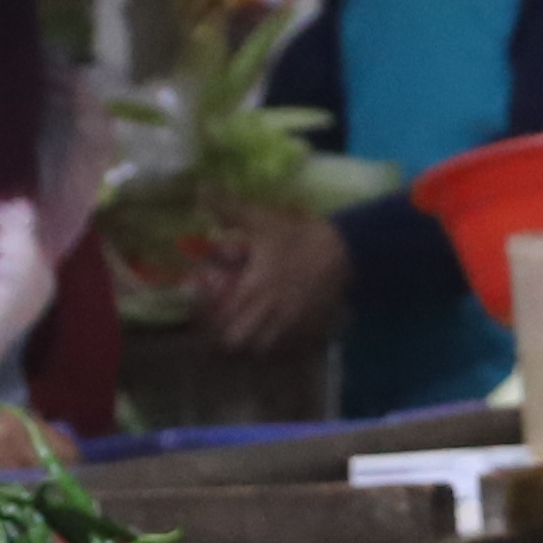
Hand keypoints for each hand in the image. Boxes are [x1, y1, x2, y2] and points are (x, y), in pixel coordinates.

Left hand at [189, 200, 349, 352]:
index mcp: (254, 287)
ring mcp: (290, 323)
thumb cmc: (299, 235)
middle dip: (223, 341)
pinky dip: (272, 348)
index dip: (206, 322)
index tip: (199, 314)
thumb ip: (230, 209)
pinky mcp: (307, 328)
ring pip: (260, 351)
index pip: (222, 318)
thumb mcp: (263, 220)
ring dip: (247, 347)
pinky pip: (285, 349)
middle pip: (238, 343)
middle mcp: (269, 310)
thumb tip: (201, 192)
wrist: (343, 249)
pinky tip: (268, 336)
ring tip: (241, 336)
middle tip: (216, 330)